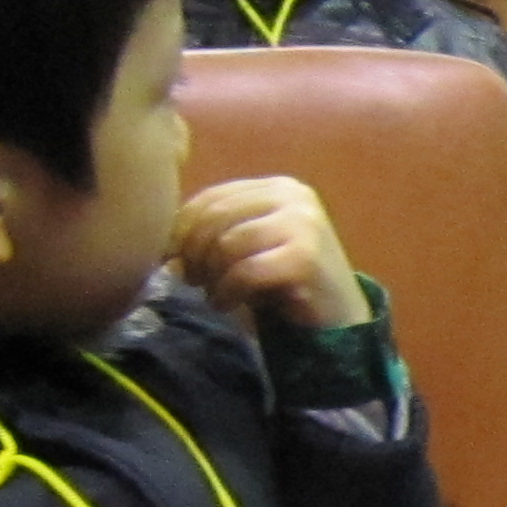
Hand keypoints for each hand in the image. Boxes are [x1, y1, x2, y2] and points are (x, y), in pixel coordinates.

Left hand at [172, 177, 366, 333]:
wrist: (339, 319)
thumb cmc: (286, 283)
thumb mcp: (249, 248)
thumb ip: (214, 234)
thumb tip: (167, 250)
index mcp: (278, 188)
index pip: (212, 197)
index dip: (181, 228)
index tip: (171, 259)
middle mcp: (294, 197)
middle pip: (216, 216)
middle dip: (193, 253)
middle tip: (193, 281)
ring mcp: (303, 225)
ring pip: (227, 243)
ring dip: (211, 275)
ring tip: (214, 294)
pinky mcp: (305, 258)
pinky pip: (244, 271)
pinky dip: (227, 291)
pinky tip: (227, 304)